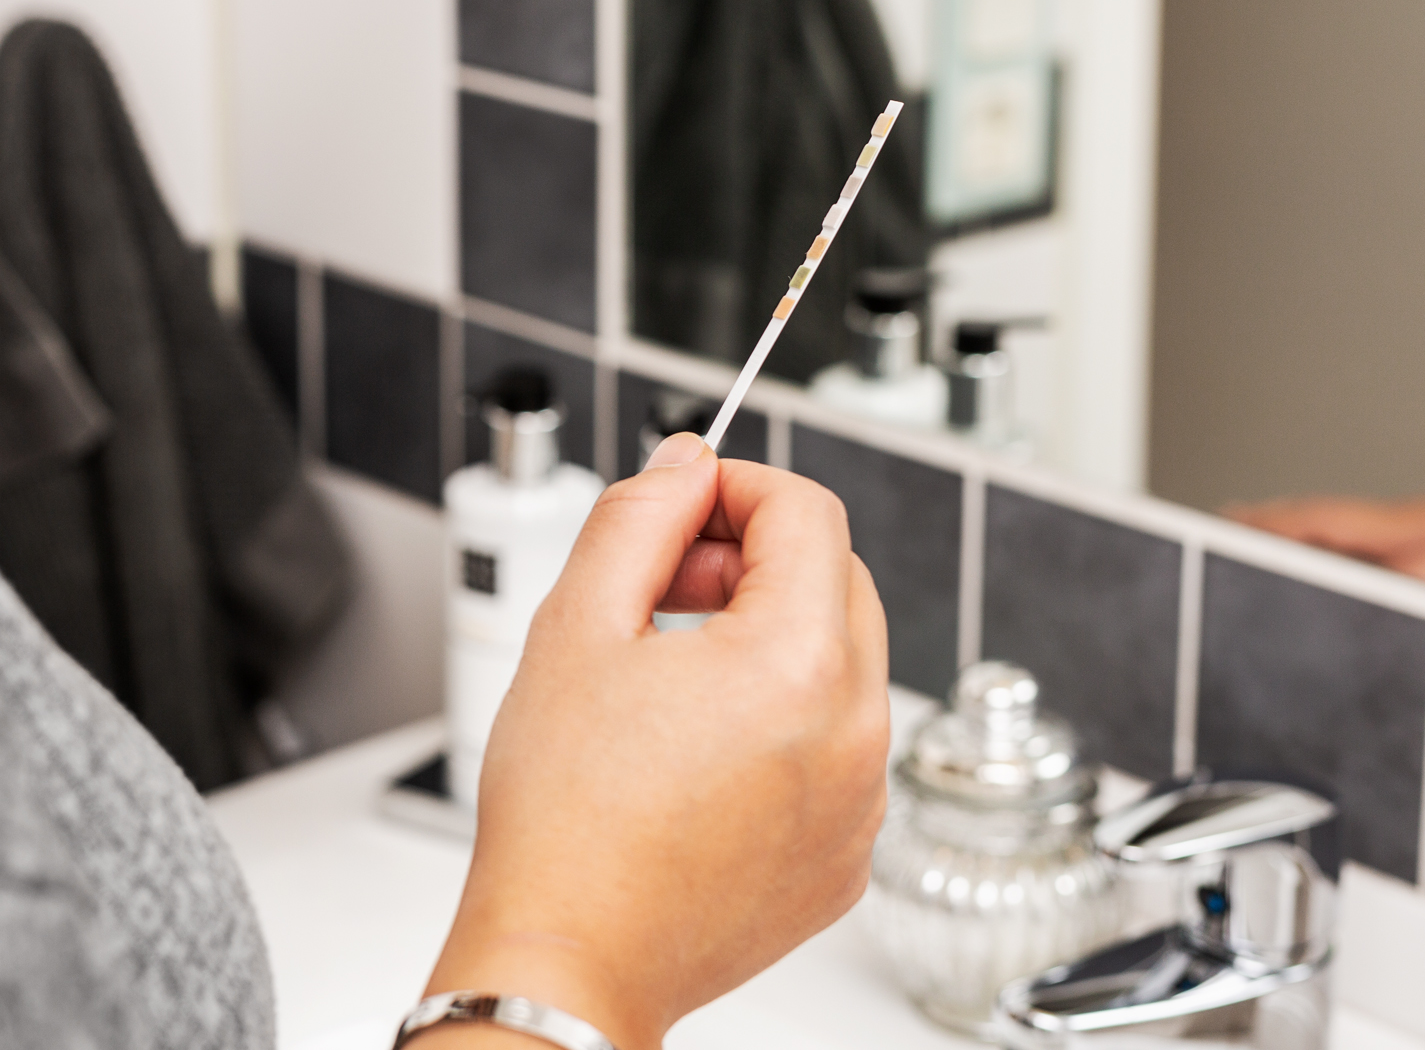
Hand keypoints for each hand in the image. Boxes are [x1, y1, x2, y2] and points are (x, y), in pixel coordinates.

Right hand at [418, 436, 890, 1049]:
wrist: (568, 959)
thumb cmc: (565, 817)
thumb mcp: (577, 625)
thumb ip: (639, 517)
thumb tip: (686, 465)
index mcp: (799, 664)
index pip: (809, 513)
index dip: (736, 486)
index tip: (683, 507)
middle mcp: (855, 734)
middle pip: (838, 581)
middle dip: (754, 559)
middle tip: (663, 590)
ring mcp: (859, 804)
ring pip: (841, 666)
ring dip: (769, 639)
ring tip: (668, 676)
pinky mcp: (844, 858)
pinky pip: (836, 749)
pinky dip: (782, 723)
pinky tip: (693, 751)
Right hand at [1229, 489, 1424, 596]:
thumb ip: (1401, 584)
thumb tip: (1351, 597)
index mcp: (1379, 527)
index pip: (1301, 521)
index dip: (1253, 528)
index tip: (1214, 528)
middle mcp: (1381, 528)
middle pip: (1301, 525)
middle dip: (1254, 530)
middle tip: (1213, 536)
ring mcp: (1396, 538)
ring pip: (1325, 537)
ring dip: (1285, 540)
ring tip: (1249, 549)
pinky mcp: (1415, 552)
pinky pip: (1352, 553)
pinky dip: (1322, 556)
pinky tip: (1327, 574)